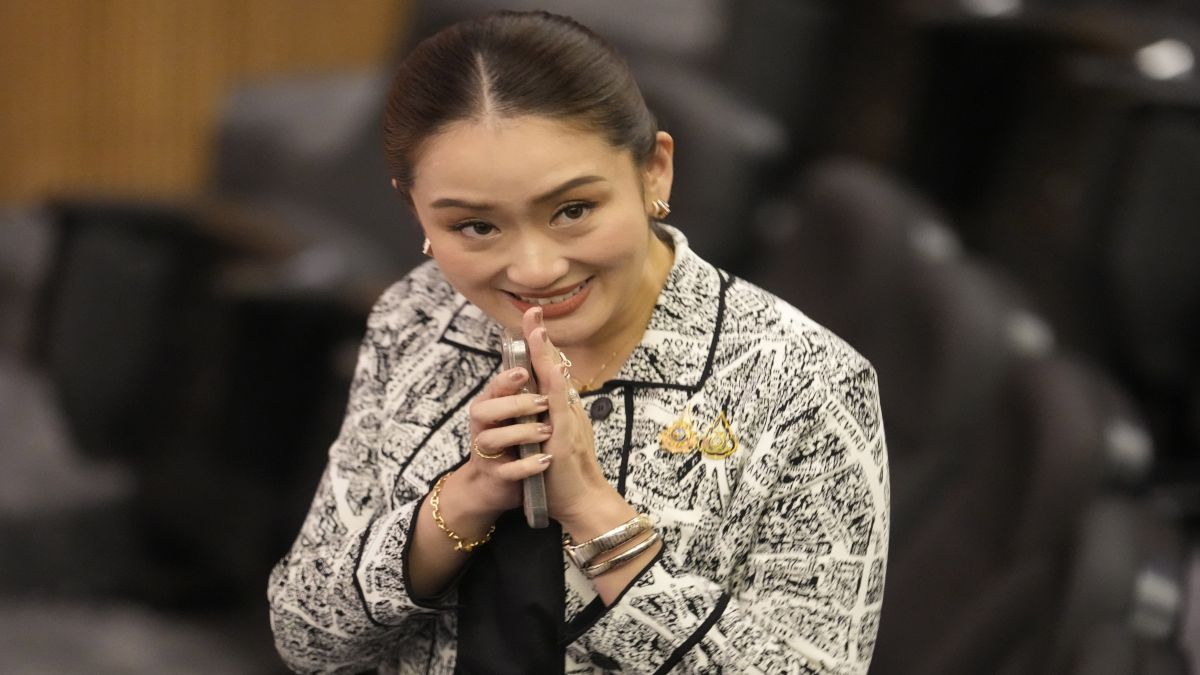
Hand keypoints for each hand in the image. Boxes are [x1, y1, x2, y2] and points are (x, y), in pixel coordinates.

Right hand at [456, 364, 554, 518]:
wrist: (498, 484)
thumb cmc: (516, 440)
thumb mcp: (524, 410)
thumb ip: (532, 383)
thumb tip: (542, 340)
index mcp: (491, 406)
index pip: (494, 387)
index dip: (506, 379)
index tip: (524, 372)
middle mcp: (484, 426)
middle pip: (485, 410)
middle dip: (514, 404)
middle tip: (543, 403)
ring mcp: (487, 452)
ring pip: (491, 439)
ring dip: (521, 433)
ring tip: (547, 431)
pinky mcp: (495, 475)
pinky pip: (506, 471)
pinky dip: (525, 466)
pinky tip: (545, 460)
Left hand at [520, 307, 619, 525]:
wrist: (583, 503)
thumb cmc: (565, 477)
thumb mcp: (553, 441)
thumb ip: (547, 420)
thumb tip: (536, 403)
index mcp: (563, 409)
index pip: (550, 371)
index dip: (540, 346)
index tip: (531, 322)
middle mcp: (568, 409)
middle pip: (554, 367)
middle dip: (542, 339)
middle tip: (532, 311)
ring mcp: (569, 420)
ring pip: (557, 380)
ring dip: (546, 353)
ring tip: (536, 327)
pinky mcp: (566, 435)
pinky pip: (559, 405)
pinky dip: (554, 384)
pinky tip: (549, 366)